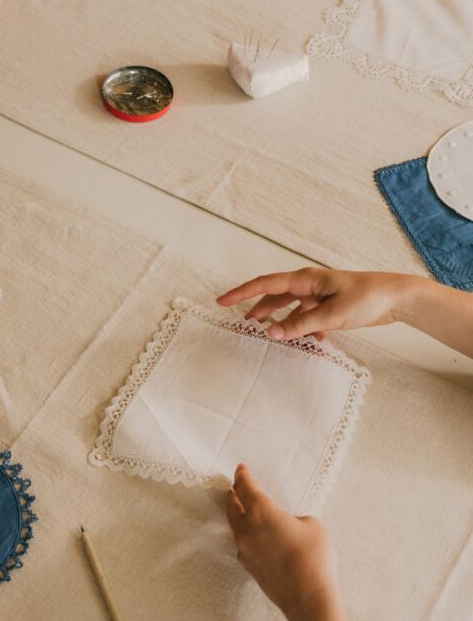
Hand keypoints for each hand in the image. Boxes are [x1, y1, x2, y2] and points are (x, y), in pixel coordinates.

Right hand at [217, 268, 413, 340]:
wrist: (398, 297)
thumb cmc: (367, 298)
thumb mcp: (331, 315)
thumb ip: (300, 325)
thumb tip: (271, 333)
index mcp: (305, 279)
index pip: (264, 285)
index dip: (241, 293)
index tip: (221, 301)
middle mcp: (309, 284)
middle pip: (274, 296)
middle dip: (257, 308)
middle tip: (240, 322)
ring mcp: (319, 295)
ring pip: (291, 308)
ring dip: (281, 321)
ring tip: (267, 333)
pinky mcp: (330, 306)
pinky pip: (309, 317)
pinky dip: (306, 328)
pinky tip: (312, 341)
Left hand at [226, 464, 337, 620]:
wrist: (308, 598)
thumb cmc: (313, 556)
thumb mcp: (313, 525)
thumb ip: (295, 518)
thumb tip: (287, 525)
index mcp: (260, 512)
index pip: (245, 488)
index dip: (242, 476)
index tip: (240, 469)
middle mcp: (247, 529)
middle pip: (232, 507)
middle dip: (233, 495)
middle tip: (235, 488)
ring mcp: (245, 550)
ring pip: (235, 526)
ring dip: (237, 515)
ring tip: (242, 509)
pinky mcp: (249, 567)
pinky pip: (243, 544)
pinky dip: (245, 535)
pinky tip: (256, 537)